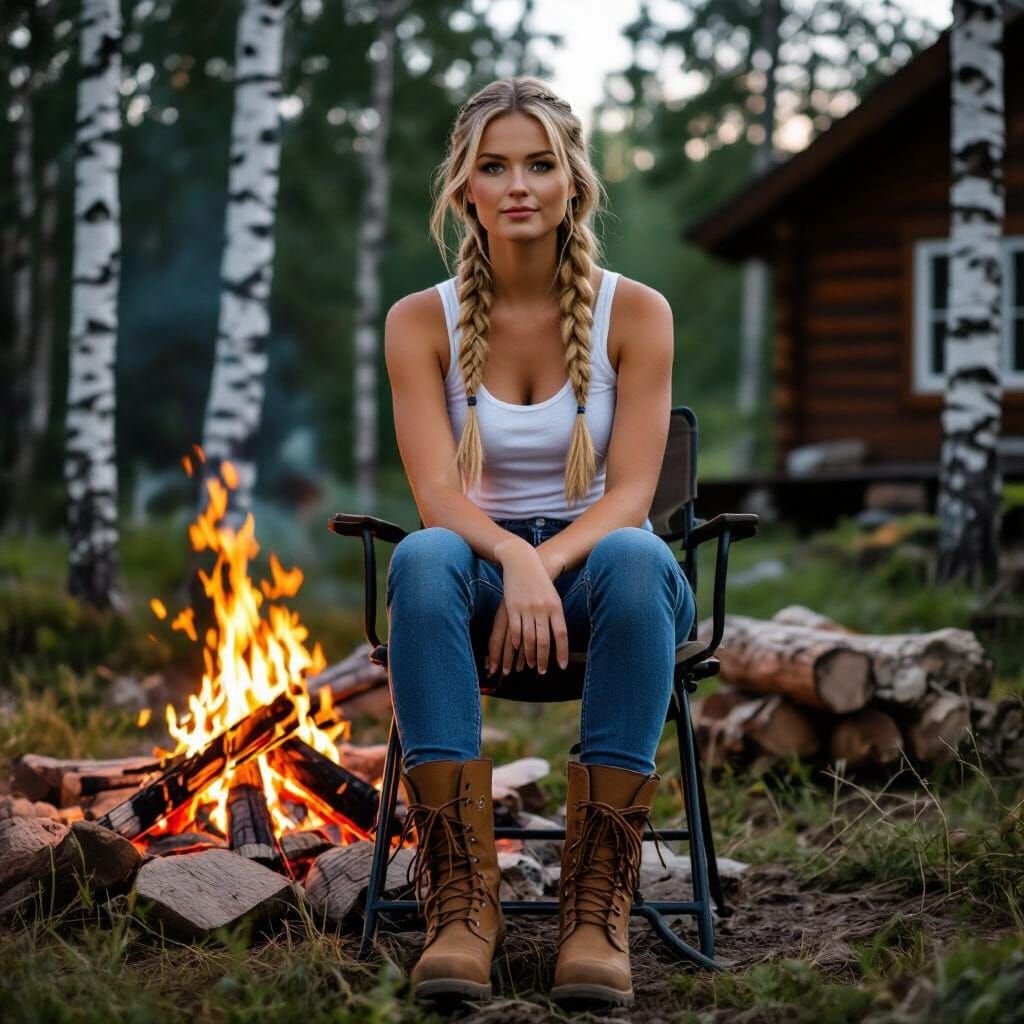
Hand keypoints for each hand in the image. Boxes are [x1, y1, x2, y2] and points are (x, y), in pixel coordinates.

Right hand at [486, 543, 568, 676]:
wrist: (523, 562)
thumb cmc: (540, 582)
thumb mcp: (553, 597)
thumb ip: (555, 617)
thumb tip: (559, 639)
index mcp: (556, 606)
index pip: (561, 634)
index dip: (562, 652)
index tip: (561, 666)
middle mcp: (542, 608)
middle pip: (544, 640)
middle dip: (543, 659)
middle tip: (541, 672)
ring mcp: (527, 608)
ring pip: (528, 638)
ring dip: (528, 655)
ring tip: (529, 665)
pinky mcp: (512, 606)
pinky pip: (514, 629)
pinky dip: (516, 642)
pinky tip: (516, 650)